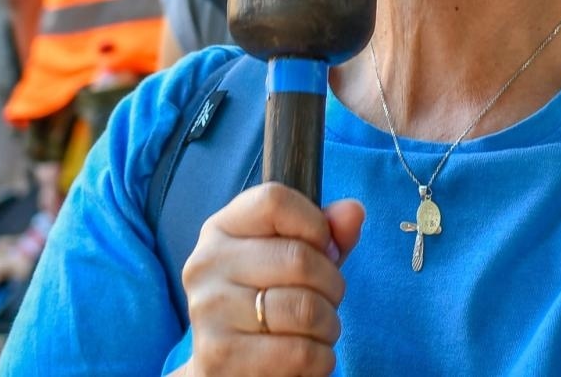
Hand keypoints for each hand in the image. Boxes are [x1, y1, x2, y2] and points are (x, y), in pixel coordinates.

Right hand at [181, 183, 365, 375]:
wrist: (225, 368)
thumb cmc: (265, 306)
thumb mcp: (292, 262)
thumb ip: (325, 234)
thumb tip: (354, 211)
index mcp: (220, 229)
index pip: (274, 200)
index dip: (315, 224)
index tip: (323, 249)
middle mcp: (206, 264)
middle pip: (299, 258)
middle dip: (332, 285)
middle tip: (325, 300)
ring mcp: (209, 310)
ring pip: (305, 309)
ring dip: (328, 326)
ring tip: (315, 331)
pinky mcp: (221, 357)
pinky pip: (302, 353)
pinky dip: (321, 359)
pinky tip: (304, 357)